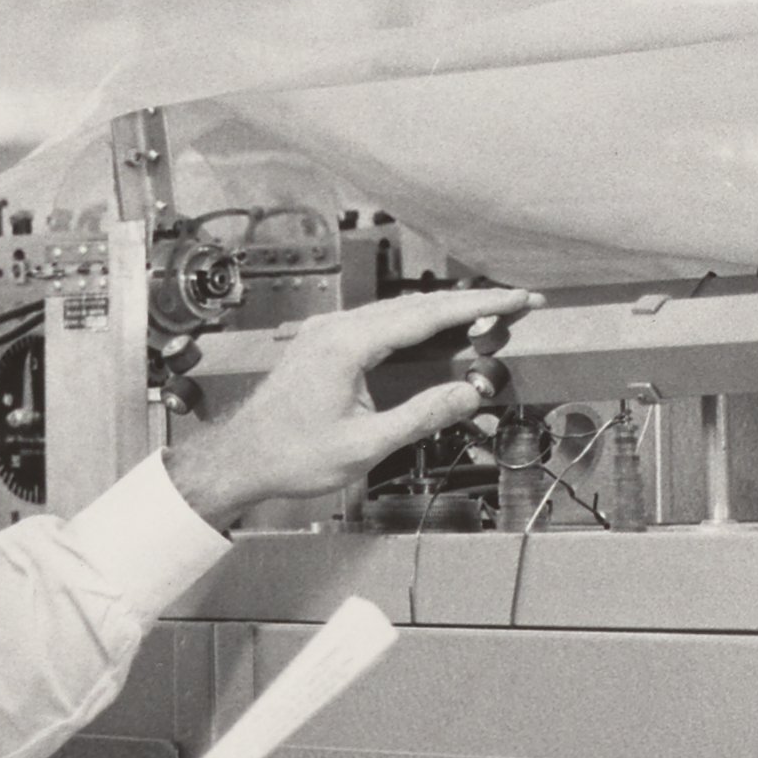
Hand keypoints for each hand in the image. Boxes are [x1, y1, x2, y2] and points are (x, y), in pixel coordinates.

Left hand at [161, 285, 543, 529]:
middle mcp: (337, 326)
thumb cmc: (293, 455)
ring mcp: (328, 330)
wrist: (241, 457)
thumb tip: (469, 394)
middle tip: (515, 305)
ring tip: (488, 317)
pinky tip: (436, 332)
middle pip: (417, 305)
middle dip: (470, 305)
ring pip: (398, 311)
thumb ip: (421, 415)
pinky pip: (379, 322)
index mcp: (348, 344)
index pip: (427, 315)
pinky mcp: (324, 342)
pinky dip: (416, 324)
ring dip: (444, 314)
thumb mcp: (366, 445)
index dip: (477, 307)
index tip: (516, 300)